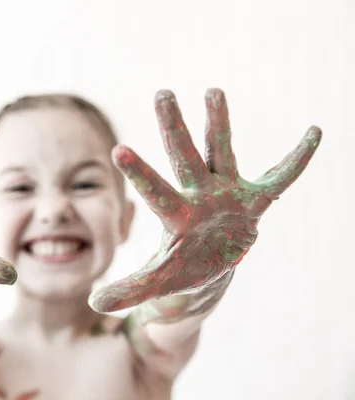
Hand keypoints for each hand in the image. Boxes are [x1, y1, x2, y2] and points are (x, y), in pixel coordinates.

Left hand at [90, 89, 320, 311]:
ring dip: (219, 123)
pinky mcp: (251, 201)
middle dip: (174, 127)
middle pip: (184, 156)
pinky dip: (297, 159)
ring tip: (212, 90)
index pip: (155, 191)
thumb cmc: (179, 271)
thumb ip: (129, 291)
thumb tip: (93, 303)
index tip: (118, 148)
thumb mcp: (157, 282)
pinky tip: (314, 132)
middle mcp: (198, 196)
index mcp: (176, 215)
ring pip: (221, 151)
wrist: (207, 267)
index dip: (139, 173)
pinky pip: (280, 177)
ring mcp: (225, 194)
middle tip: (162, 93)